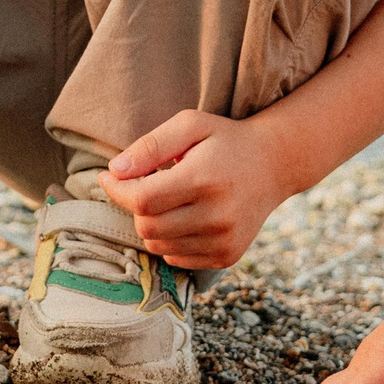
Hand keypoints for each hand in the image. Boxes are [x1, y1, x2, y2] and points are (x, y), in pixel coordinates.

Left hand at [101, 110, 290, 268]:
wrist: (274, 165)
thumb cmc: (225, 141)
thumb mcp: (190, 125)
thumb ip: (151, 146)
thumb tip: (115, 171)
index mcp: (204, 180)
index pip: (142, 200)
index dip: (117, 190)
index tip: (109, 176)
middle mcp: (216, 216)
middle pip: (146, 227)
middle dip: (136, 206)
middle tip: (146, 185)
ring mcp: (223, 241)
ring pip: (158, 246)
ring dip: (152, 224)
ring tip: (170, 199)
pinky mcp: (226, 256)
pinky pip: (176, 259)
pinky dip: (170, 241)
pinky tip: (185, 216)